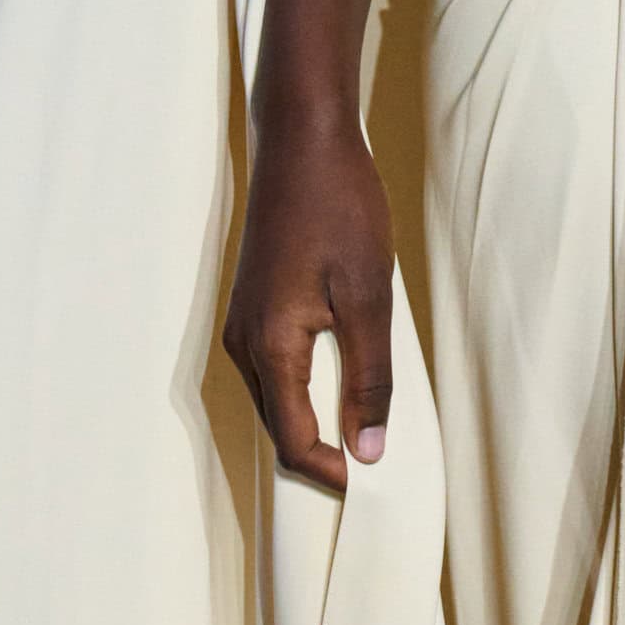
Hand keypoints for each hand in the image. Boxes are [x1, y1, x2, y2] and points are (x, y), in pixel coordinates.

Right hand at [221, 115, 393, 492]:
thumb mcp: (369, 296)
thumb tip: (368, 449)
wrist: (303, 141)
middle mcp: (243, 343)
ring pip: (278, 396)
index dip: (334, 471)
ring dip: (319, 414)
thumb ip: (369, 377)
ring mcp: (244, 322)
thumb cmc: (340, 208)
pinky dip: (310, 381)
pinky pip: (277, 364)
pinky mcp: (254, 304)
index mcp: (269, 348)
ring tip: (370, 414)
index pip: (294, 442)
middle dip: (326, 448)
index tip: (375, 483)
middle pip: (281, 426)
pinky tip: (348, 367)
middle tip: (381, 454)